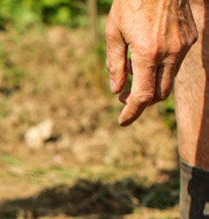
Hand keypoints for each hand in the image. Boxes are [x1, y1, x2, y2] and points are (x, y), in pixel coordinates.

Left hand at [106, 0, 197, 125]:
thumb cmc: (130, 2)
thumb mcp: (114, 33)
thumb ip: (115, 64)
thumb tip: (117, 90)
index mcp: (148, 54)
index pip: (143, 96)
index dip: (132, 112)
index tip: (123, 121)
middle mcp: (170, 53)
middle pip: (159, 93)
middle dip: (141, 101)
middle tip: (124, 96)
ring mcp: (184, 45)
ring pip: (169, 79)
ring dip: (150, 82)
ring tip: (132, 68)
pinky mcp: (190, 37)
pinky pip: (176, 62)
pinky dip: (160, 67)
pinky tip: (146, 53)